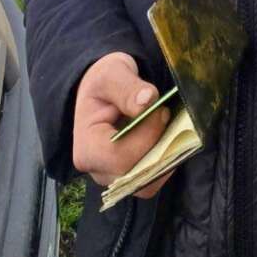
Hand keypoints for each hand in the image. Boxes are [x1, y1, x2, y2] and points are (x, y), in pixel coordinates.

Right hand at [73, 51, 172, 196]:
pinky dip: (168, 157)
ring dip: (167, 154)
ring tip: (169, 125)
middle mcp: (100, 171)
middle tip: (167, 115)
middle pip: (136, 175)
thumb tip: (147, 101)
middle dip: (159, 146)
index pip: (119, 157)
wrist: (105, 93)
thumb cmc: (104, 84)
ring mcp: (117, 177)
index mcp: (87, 149)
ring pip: (149, 180)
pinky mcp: (134, 176)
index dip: (146, 137)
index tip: (160, 110)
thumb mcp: (111, 75)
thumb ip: (127, 88)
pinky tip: (169, 134)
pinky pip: (155, 177)